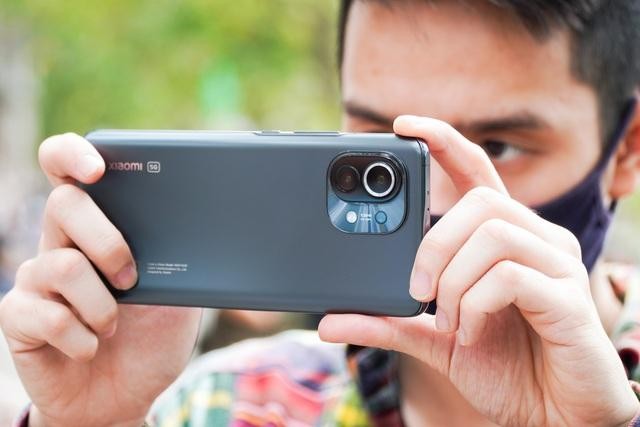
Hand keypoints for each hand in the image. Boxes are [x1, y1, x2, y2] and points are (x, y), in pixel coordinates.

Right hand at [0, 133, 201, 426]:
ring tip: (114, 325)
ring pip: (60, 263)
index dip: (73, 155)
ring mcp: (38, 280)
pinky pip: (45, 314)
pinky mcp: (20, 318)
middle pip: (64, 204)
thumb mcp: (182, 297)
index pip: (69, 171)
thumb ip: (185, 259)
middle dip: (107, 240)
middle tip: (131, 276)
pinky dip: (80, 337)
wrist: (125, 397)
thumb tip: (208, 228)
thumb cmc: (151, 341)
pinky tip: (90, 347)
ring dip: (102, 303)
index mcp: (100, 229)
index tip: (99, 166)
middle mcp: (63, 245)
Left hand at [319, 117, 638, 425]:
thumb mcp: (432, 340)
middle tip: (417, 289)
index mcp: (501, 239)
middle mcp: (535, 239)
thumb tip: (327, 322)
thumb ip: (387, 323)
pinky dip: (475, 304)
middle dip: (434, 243)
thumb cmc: (503, 365)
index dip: (444, 141)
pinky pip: (510, 275)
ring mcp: (558, 264)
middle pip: (480, 201)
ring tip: (446, 318)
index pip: (477, 171)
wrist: (552, 414)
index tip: (403, 125)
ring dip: (453, 279)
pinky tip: (470, 332)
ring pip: (493, 233)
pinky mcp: (570, 297)